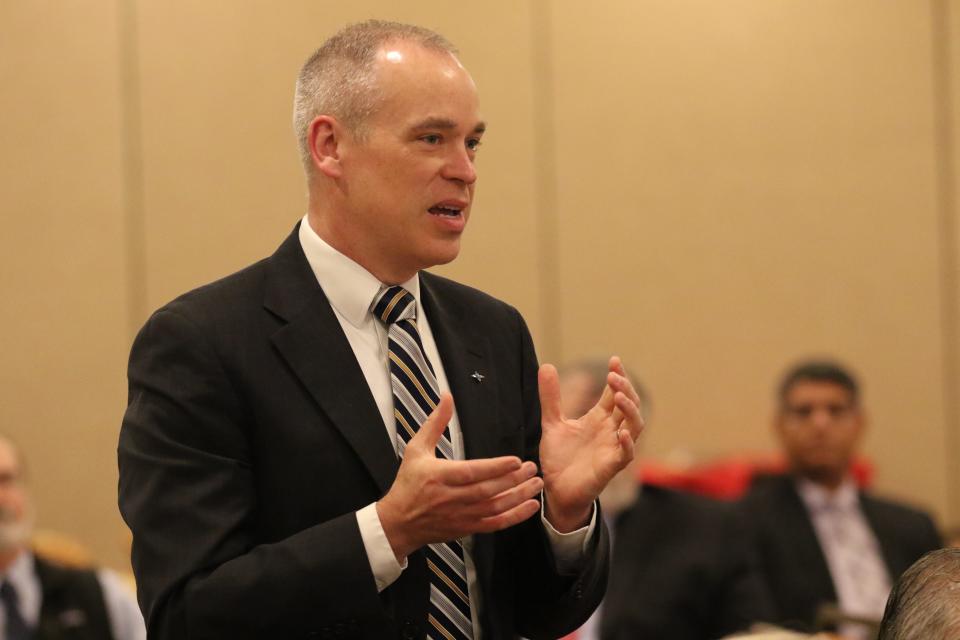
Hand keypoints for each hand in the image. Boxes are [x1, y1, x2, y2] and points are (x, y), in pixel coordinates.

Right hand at [377, 393, 542, 560]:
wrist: (399, 523)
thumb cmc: (408, 483)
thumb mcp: (416, 449)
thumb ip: (435, 423)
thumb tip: (447, 397)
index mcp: (439, 477)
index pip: (471, 473)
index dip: (495, 468)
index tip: (515, 460)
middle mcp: (452, 498)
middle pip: (487, 490)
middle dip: (513, 480)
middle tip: (532, 467)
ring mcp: (461, 516)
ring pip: (495, 507)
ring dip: (518, 496)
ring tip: (536, 483)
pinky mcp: (467, 528)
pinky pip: (495, 524)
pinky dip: (515, 516)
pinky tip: (530, 506)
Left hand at [538, 356, 644, 531]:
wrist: (556, 491)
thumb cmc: (560, 459)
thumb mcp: (552, 423)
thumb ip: (551, 397)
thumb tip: (545, 365)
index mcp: (599, 419)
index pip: (615, 393)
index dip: (618, 376)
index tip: (614, 360)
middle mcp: (610, 431)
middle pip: (629, 405)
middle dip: (625, 389)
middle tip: (614, 375)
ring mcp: (613, 448)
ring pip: (634, 426)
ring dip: (630, 410)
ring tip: (619, 396)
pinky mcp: (611, 467)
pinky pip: (626, 454)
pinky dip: (627, 442)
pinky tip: (621, 431)